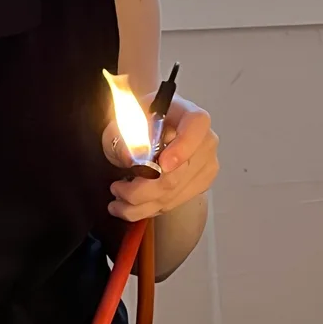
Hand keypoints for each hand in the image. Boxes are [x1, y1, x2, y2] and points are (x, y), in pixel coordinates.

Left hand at [102, 94, 218, 221]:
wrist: (148, 128)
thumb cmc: (137, 120)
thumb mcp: (123, 121)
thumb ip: (126, 135)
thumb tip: (131, 159)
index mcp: (189, 114)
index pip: (196, 125)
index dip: (182, 147)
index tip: (162, 164)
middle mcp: (205, 140)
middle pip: (179, 173)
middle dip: (142, 189)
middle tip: (116, 188)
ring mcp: (206, 165)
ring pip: (173, 195)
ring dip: (140, 204)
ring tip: (116, 201)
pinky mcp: (200, 185)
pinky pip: (174, 203)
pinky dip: (149, 208)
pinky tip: (130, 206)